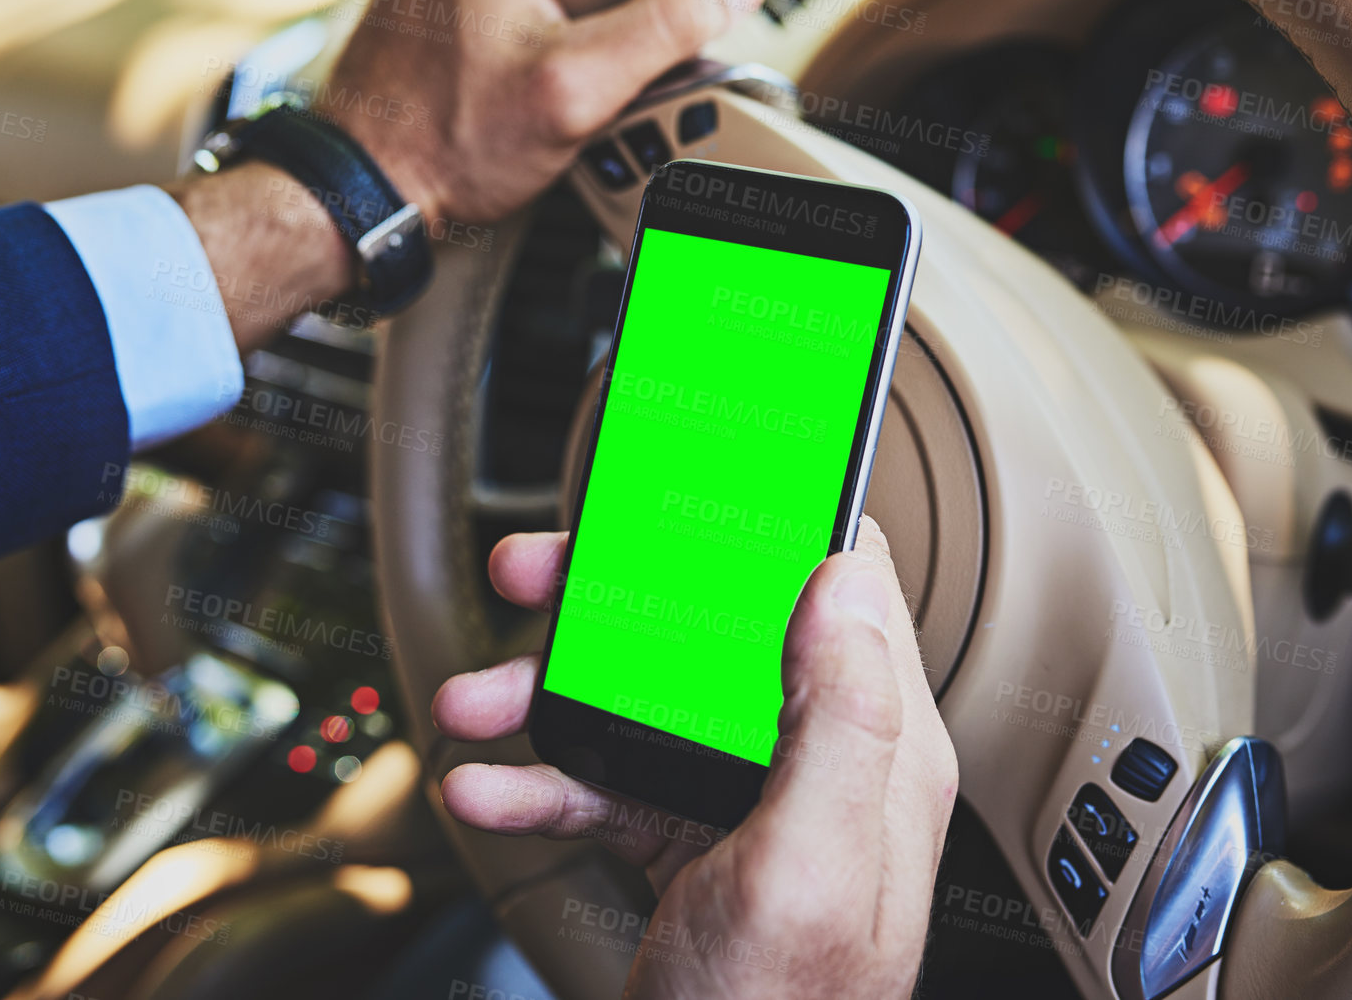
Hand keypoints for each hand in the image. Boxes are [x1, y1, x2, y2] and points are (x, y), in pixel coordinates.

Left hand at [318, 0, 764, 226]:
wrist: (366, 188)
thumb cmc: (445, 139)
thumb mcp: (582, 86)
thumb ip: (670, 25)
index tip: (639, 47)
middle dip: (608, 22)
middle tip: (580, 82)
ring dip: (575, 39)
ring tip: (542, 90)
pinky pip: (522, 2)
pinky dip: (537, 45)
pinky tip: (518, 89)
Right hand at [431, 517, 958, 998]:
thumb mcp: (813, 864)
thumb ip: (841, 714)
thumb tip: (846, 572)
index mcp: (873, 746)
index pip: (837, 585)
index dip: (759, 524)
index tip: (684, 488)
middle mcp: (814, 760)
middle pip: (713, 630)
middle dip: (613, 601)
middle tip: (535, 578)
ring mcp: (746, 803)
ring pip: (644, 701)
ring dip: (549, 693)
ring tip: (477, 705)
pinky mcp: (687, 844)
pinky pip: (607, 782)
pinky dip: (541, 777)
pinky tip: (490, 784)